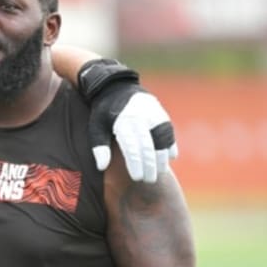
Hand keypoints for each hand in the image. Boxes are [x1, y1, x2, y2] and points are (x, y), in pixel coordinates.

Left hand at [78, 58, 178, 183]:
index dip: (136, 163)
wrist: (116, 86)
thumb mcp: (95, 126)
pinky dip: (171, 143)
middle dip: (150, 164)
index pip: (131, 147)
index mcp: (122, 122)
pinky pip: (169, 130)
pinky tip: (171, 156)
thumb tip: (102, 167)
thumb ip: (99, 147)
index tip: (137, 177)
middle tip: (150, 180)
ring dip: (163, 156)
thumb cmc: (103, 112)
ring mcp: (152, 113)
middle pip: (148, 145)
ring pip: (162, 138)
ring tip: (161, 171)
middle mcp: (139, 117)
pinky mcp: (160, 112)